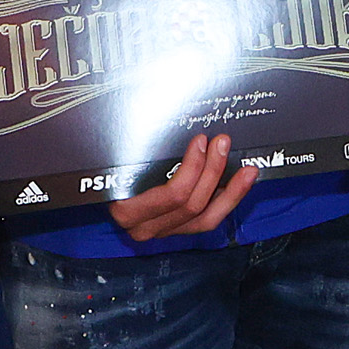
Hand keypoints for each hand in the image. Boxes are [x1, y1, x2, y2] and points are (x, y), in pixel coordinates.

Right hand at [108, 131, 256, 242]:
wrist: (102, 191)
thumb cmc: (113, 169)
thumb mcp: (120, 158)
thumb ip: (138, 148)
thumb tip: (165, 115)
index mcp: (127, 210)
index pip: (171, 195)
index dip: (193, 168)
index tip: (201, 141)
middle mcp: (144, 227)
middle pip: (190, 204)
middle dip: (212, 171)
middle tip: (223, 143)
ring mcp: (163, 232)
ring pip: (205, 217)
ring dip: (230, 190)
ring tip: (246, 168)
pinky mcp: (179, 231)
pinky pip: (209, 220)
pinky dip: (229, 200)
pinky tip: (243, 183)